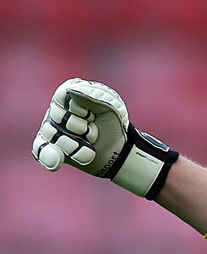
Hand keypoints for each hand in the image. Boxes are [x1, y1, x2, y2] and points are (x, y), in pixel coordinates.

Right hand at [32, 78, 178, 198]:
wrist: (118, 152)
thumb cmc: (113, 126)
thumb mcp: (112, 106)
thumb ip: (92, 94)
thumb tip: (69, 89)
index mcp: (70, 96)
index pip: (62, 95)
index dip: (79, 109)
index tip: (93, 116)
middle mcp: (57, 111)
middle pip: (57, 115)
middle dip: (81, 127)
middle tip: (94, 133)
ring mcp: (52, 130)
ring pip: (52, 134)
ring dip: (77, 145)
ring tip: (90, 146)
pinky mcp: (52, 148)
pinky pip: (41, 151)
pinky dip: (49, 156)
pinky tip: (55, 163)